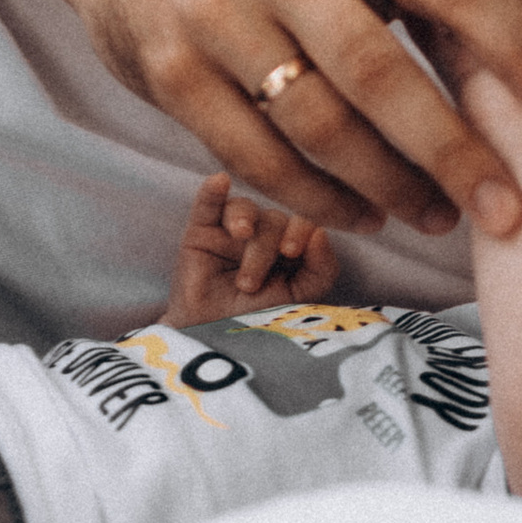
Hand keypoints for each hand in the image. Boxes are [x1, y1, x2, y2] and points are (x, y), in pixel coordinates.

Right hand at [61, 0, 521, 242]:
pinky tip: (361, 212)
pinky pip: (255, 154)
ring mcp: (219, 17)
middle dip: (454, 151)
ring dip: (386, 184)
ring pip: (318, 126)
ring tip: (436, 217)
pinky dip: (314, 195)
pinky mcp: (170, 71)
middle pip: (382, 75)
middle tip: (509, 208)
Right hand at [165, 175, 340, 327]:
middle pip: (273, 217)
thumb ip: (321, 269)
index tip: (291, 252)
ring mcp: (232, 229)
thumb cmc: (258, 320)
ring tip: (234, 251)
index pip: (304, 220)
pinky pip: (207, 203)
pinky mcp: (200, 230)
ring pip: (244, 208)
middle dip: (264, 250)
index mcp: (292, 243)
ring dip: (244, 228)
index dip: (301, 229)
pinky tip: (219, 182)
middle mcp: (265, 231)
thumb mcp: (299, 299)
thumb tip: (321, 232)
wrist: (214, 340)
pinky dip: (213, 191)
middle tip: (251, 284)